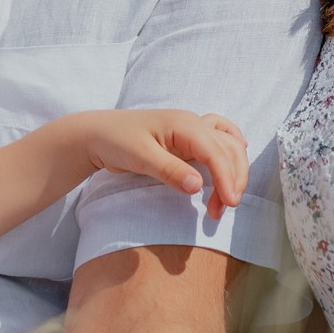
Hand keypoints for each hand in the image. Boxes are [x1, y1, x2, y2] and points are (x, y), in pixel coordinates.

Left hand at [81, 110, 247, 218]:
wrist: (97, 134)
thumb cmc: (116, 141)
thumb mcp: (140, 157)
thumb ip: (169, 170)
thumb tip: (198, 186)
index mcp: (183, 124)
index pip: (215, 151)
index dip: (226, 177)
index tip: (229, 203)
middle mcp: (193, 123)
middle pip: (228, 147)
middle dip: (232, 178)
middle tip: (223, 209)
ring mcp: (191, 130)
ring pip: (227, 143)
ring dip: (233, 169)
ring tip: (224, 199)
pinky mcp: (187, 140)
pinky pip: (219, 138)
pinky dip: (231, 148)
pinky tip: (236, 158)